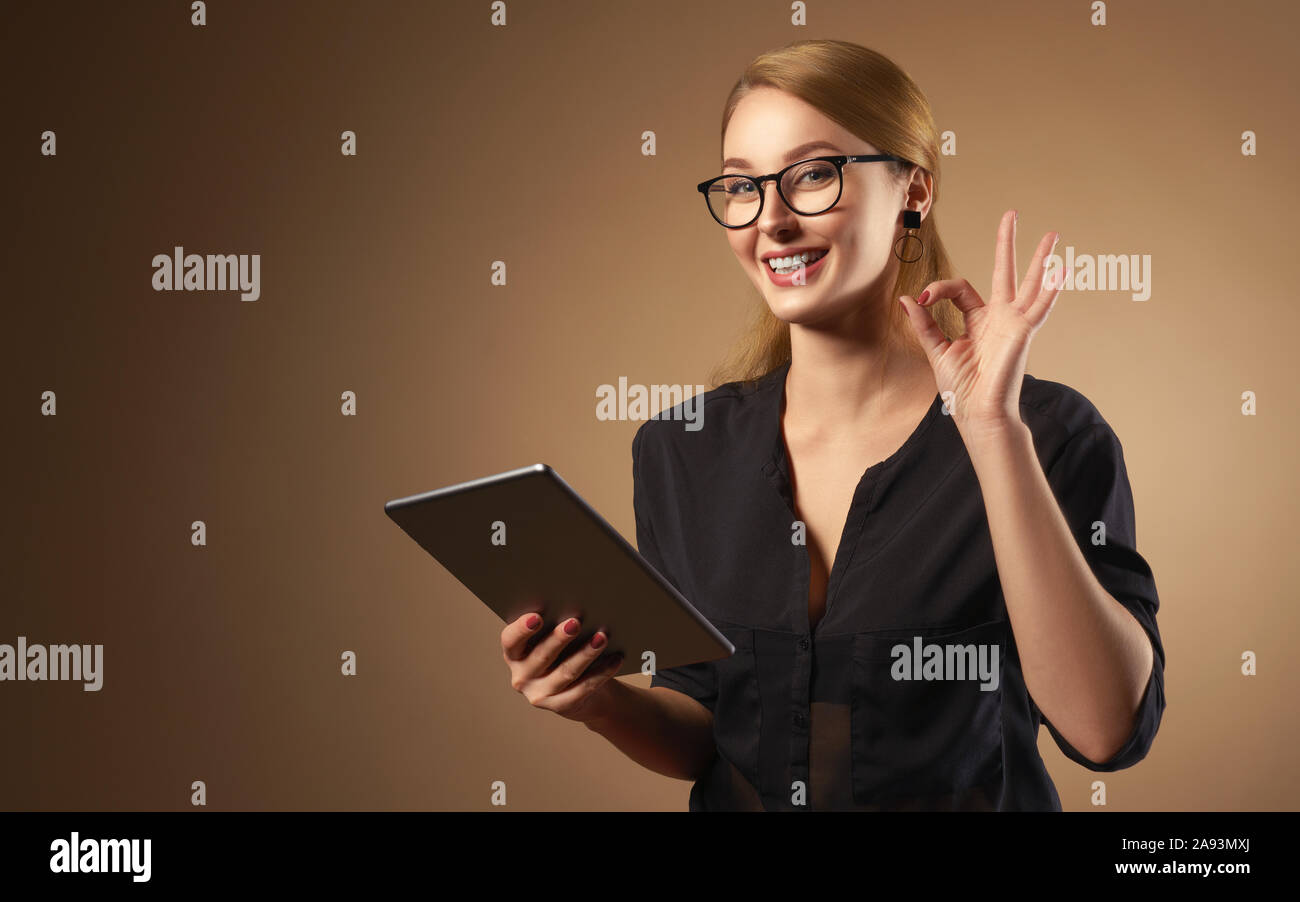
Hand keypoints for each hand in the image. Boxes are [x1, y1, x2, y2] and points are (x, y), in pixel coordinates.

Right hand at [501, 613, 624, 723]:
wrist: (581, 693)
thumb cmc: (566, 655)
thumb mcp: (555, 642)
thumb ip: (555, 628)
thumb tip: (575, 610)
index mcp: (515, 654)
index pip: (511, 640)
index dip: (522, 629)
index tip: (537, 617)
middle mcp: (522, 677)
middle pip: (542, 655)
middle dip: (560, 638)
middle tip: (576, 622)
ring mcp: (539, 695)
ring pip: (566, 672)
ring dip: (586, 653)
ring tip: (602, 638)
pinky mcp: (561, 707)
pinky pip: (584, 688)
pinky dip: (602, 672)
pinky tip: (615, 658)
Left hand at [897, 210, 1064, 441]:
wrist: (978, 413)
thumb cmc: (962, 388)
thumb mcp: (936, 350)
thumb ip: (924, 323)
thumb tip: (906, 298)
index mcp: (978, 321)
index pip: (961, 289)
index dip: (939, 288)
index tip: (922, 299)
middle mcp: (999, 318)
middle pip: (1005, 273)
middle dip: (1007, 244)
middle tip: (1011, 214)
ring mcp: (1014, 324)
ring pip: (1030, 284)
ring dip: (1041, 259)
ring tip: (1053, 235)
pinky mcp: (1023, 333)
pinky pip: (1040, 307)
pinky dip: (1052, 289)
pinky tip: (1063, 269)